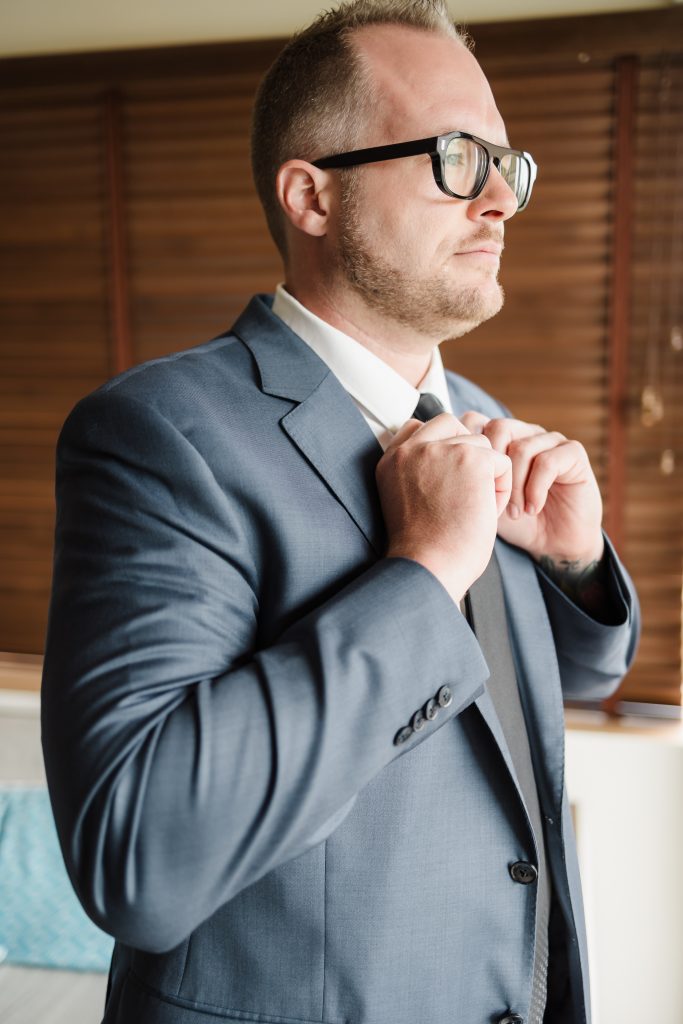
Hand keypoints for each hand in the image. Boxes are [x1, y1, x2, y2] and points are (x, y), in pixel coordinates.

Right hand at [376, 413, 511, 603]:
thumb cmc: (423, 551)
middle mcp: (411, 449)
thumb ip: (419, 473)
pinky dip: (501, 488)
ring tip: (474, 509)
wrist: (428, 569)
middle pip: (451, 423)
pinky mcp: (471, 459)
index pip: (417, 427)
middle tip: (467, 490)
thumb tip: (453, 460)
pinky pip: (502, 462)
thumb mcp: (406, 502)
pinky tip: (485, 512)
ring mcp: (440, 450)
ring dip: (486, 474)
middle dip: (466, 451)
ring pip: (480, 443)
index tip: (447, 478)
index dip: (440, 446)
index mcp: (390, 460)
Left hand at [459, 411, 603, 565]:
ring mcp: (549, 440)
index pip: (474, 420)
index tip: (467, 486)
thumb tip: (433, 463)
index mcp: (499, 438)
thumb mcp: (481, 499)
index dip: (468, 450)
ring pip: (522, 447)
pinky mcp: (573, 453)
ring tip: (514, 513)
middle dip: (491, 469)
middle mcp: (524, 433)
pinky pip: (548, 461)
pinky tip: (531, 509)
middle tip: (492, 501)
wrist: (553, 545)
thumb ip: (462, 476)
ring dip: (515, 486)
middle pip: (497, 428)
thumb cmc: (515, 523)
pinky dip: (535, 489)